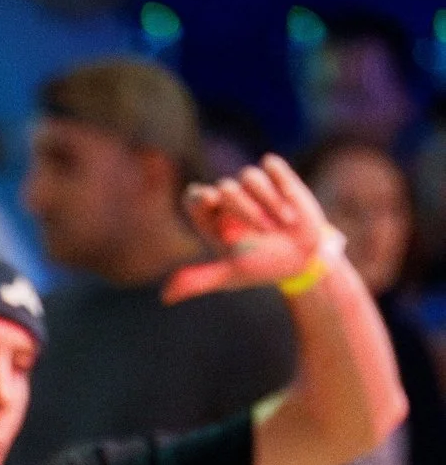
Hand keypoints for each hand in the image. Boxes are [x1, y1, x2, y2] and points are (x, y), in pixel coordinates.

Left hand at [166, 155, 334, 301]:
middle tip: (264, 231)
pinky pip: (271, 166)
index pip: (195, 198)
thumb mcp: (229, 275)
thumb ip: (198, 280)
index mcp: (211, 220)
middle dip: (245, 209)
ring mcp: (252, 186)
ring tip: (284, 224)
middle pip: (224, 188)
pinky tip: (290, 204)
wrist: (300, 259)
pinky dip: (280, 183)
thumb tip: (165, 298)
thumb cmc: (260, 267)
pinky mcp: (276, 176)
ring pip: (249, 176)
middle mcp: (228, 200)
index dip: (200, 197)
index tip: (210, 201)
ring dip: (267, 201)